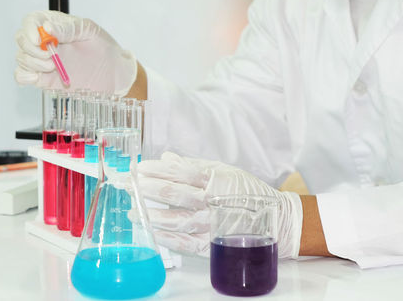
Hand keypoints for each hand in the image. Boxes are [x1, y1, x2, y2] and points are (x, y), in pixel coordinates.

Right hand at [15, 11, 136, 94]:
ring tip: (53, 66)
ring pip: (21, 58)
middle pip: (22, 39)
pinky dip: (23, 77)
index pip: (32, 21)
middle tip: (50, 55)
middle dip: (31, 48)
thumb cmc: (104, 48)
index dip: (30, 29)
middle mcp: (45, 42)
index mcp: (55, 25)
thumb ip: (69, 28)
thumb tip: (47, 28)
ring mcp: (43, 61)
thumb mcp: (90, 31)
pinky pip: (23, 76)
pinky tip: (36, 77)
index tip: (39, 39)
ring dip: (32, 62)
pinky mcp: (45, 79)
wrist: (115, 73)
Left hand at [135, 152, 302, 257]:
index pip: (180, 172)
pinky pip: (185, 243)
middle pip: (174, 194)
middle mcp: (212, 201)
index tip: (138, 168)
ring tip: (132, 212)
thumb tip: (166, 158)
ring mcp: (212, 224)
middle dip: (146, 189)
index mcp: (215, 179)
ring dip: (151, 215)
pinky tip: (151, 232)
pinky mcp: (213, 244)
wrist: (275, 219)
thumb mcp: (223, 171)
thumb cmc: (247, 192)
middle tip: (126, 185)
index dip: (157, 170)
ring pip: (176, 220)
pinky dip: (167, 238)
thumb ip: (193, 166)